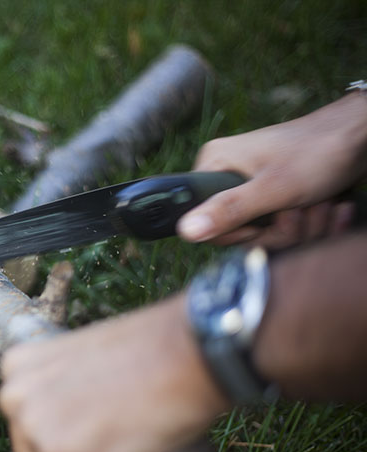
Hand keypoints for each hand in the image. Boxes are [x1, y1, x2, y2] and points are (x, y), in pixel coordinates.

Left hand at [0, 295, 229, 451]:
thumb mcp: (81, 351)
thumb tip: (65, 409)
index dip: (54, 423)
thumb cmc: (145, 347)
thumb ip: (59, 379)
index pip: (22, 413)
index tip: (79, 426)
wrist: (185, 355)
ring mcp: (47, 437)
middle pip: (35, 448)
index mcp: (18, 367)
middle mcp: (20, 403)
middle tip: (103, 446)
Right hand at [178, 93, 366, 247]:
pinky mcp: (281, 195)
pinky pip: (292, 227)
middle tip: (299, 208)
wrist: (366, 136)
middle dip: (281, 229)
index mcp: (217, 166)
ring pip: (272, 233)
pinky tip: (332, 204)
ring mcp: (258, 187)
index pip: (206, 222)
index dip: (239, 232)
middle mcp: (232, 175)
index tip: (263, 221)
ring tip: (321, 201)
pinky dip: (318, 221)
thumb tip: (185, 229)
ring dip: (307, 225)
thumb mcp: (272, 188)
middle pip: (243, 233)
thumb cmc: (321, 151)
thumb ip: (228, 210)